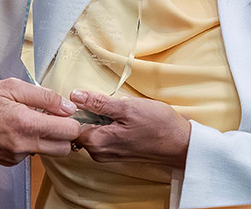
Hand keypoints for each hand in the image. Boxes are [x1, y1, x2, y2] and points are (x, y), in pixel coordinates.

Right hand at [0, 78, 82, 163]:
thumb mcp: (11, 87)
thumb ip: (44, 96)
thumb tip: (67, 106)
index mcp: (26, 124)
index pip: (69, 131)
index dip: (71, 119)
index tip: (64, 111)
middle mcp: (23, 145)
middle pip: (64, 148)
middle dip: (65, 133)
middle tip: (52, 117)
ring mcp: (16, 156)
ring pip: (48, 152)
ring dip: (47, 138)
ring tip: (30, 120)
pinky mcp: (9, 162)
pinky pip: (30, 153)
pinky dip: (30, 142)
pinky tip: (15, 129)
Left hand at [71, 90, 190, 168]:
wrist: (180, 144)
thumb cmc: (157, 125)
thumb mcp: (127, 107)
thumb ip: (98, 103)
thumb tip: (75, 95)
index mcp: (97, 142)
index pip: (70, 125)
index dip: (75, 109)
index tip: (87, 98)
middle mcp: (99, 153)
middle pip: (81, 127)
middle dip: (90, 112)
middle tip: (108, 102)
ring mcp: (108, 154)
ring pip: (94, 130)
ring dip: (102, 117)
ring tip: (120, 110)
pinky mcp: (118, 153)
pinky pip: (105, 135)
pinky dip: (111, 124)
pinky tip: (125, 119)